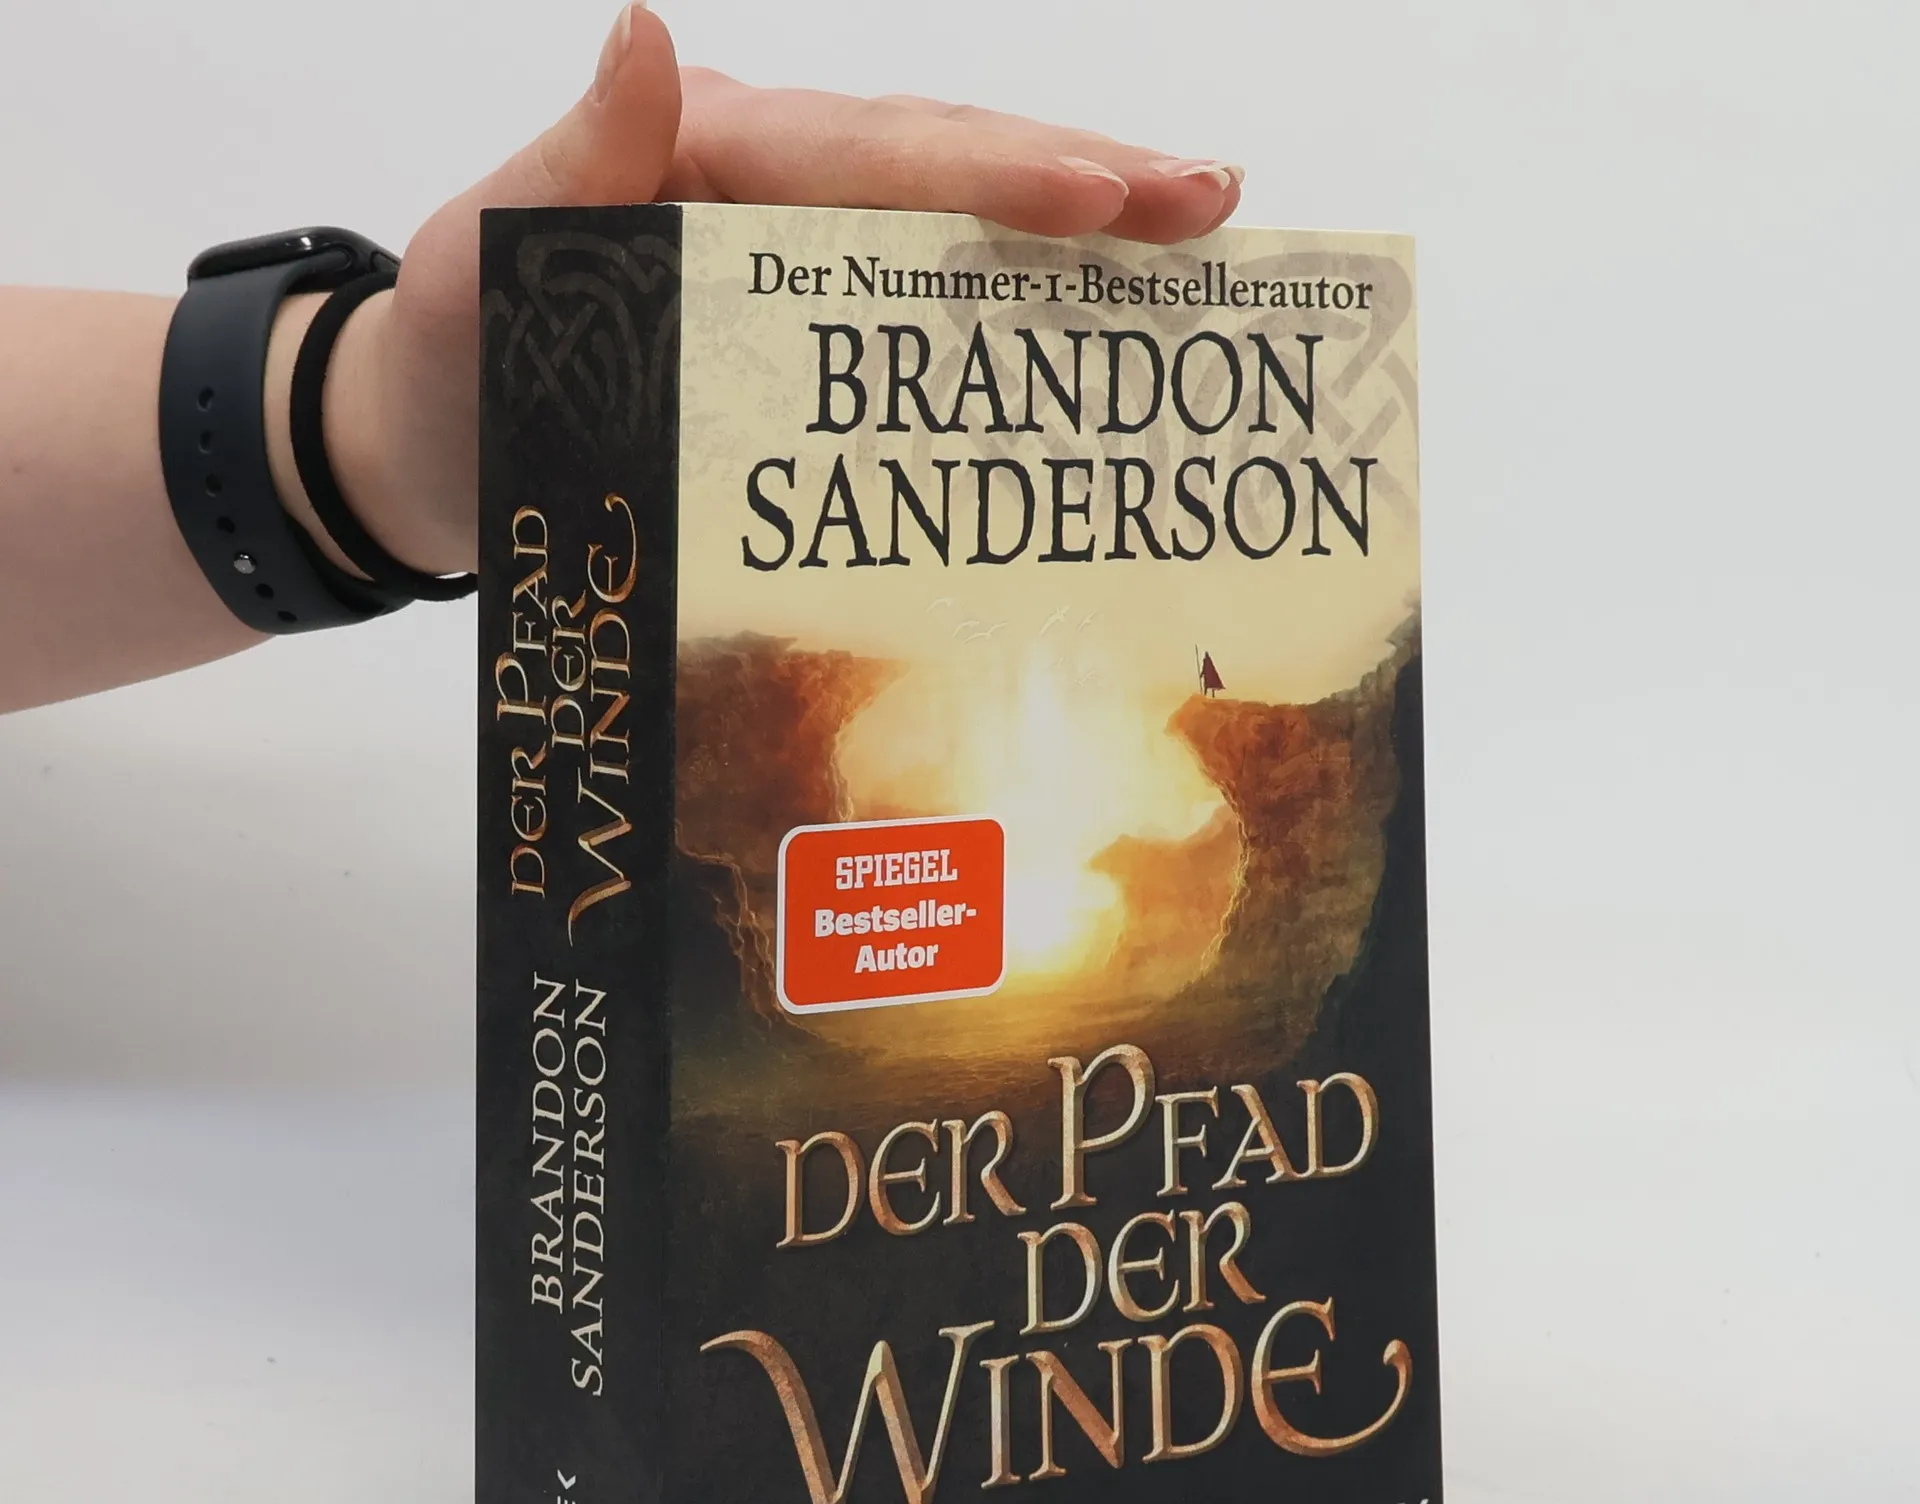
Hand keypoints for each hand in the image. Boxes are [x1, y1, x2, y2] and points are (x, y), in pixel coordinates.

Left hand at [302, 4, 1244, 578]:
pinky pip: (922, 310)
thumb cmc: (450, 360)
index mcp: (707, 155)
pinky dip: (1013, 311)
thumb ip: (571, 166)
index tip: (1108, 198)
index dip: (992, 173)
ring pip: (953, 228)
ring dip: (1077, 234)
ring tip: (1196, 237)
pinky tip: (1096, 328)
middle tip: (1211, 200)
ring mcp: (793, 260)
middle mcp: (767, 190)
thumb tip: (645, 32)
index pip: (871, 151)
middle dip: (1083, 181)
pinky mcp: (803, 333)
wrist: (423, 453)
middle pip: (945, 166)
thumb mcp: (486, 259)